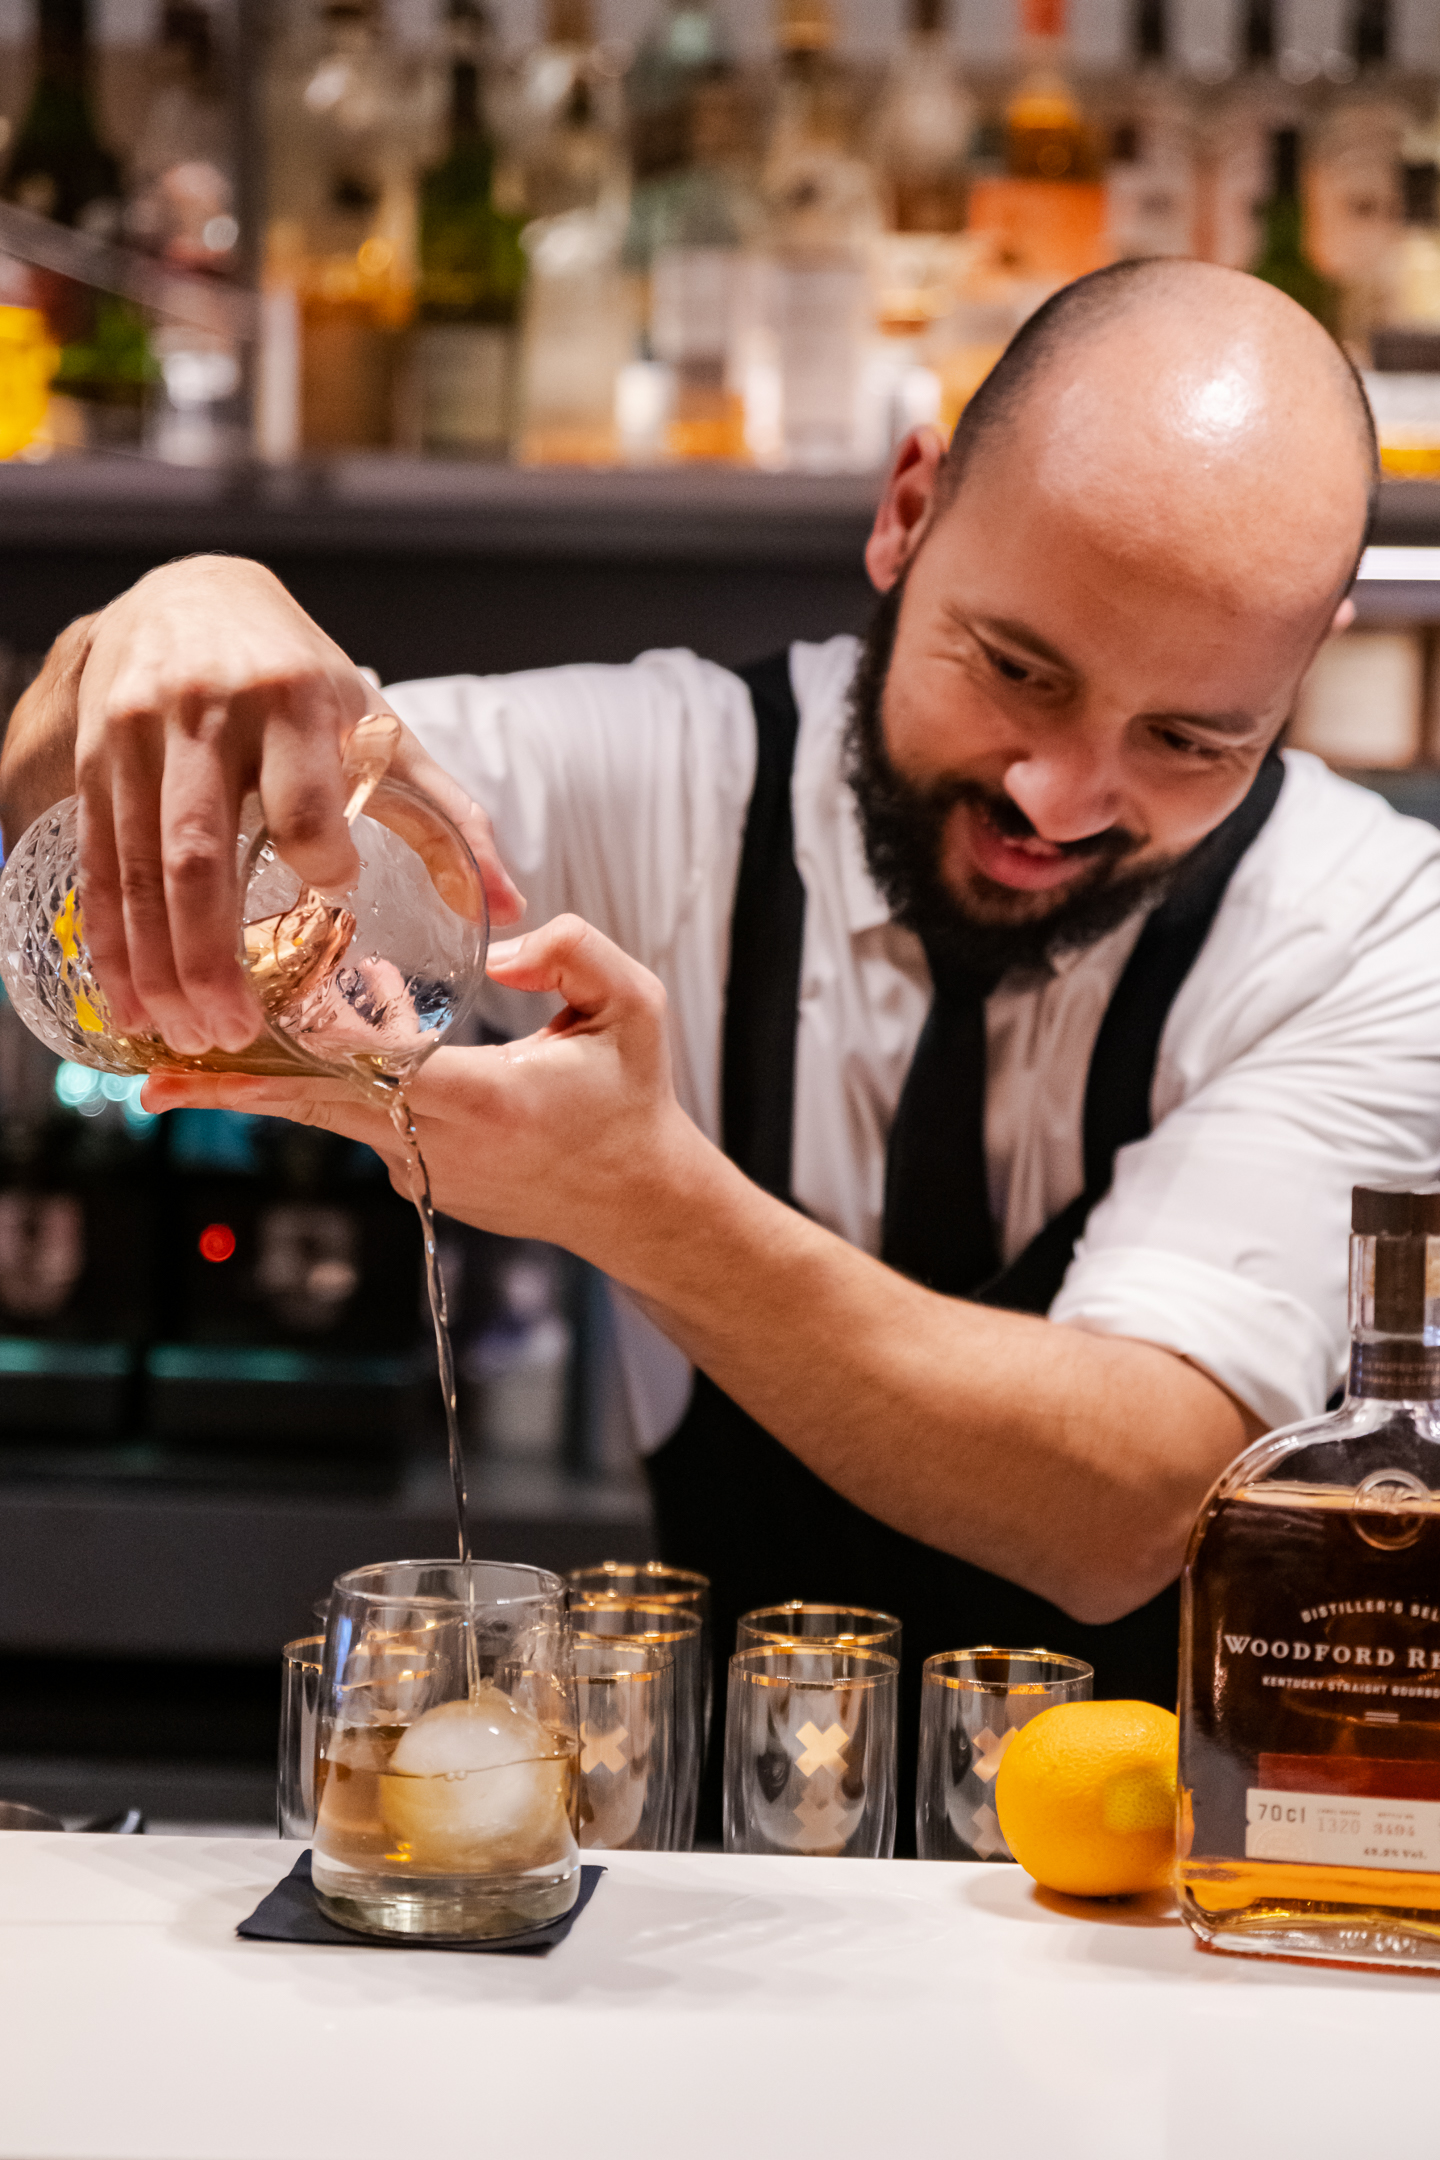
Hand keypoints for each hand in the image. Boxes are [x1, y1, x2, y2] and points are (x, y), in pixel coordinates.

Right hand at [1, 556, 522, 1059]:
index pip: (303, 799)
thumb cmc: (301, 678)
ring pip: (139, 868)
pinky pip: (100, 864)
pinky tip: (130, 1001)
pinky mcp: (95, 762)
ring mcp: (138, 738)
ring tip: (188, 1034)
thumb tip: (513, 904)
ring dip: (158, 965)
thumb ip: (447, 815)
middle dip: (213, 955)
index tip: (338, 902)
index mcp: (293, 700)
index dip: (320, 859)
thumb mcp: (379, 729)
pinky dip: (110, 941)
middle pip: (201, 853)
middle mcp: (206, 715)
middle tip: (234, 1029)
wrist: (190, 594)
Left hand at [140, 915, 703, 1264]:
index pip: (377, 1071)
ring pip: (333, 1116)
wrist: (640, 1201)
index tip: (236, 1036)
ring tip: (199, 1055)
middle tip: (152, 1080)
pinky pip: (361, 1125)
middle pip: (320, 1108)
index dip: (303, 1050)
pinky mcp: (423, 1184)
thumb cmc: (634, 1099)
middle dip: (236, 1090)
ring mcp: (427, 1174)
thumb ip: (571, 950)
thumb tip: (499, 945)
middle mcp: (443, 1147)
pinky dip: (333, 1086)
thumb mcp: (632, 1006)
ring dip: (275, 1080)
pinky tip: (325, 1031)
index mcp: (488, 1099)